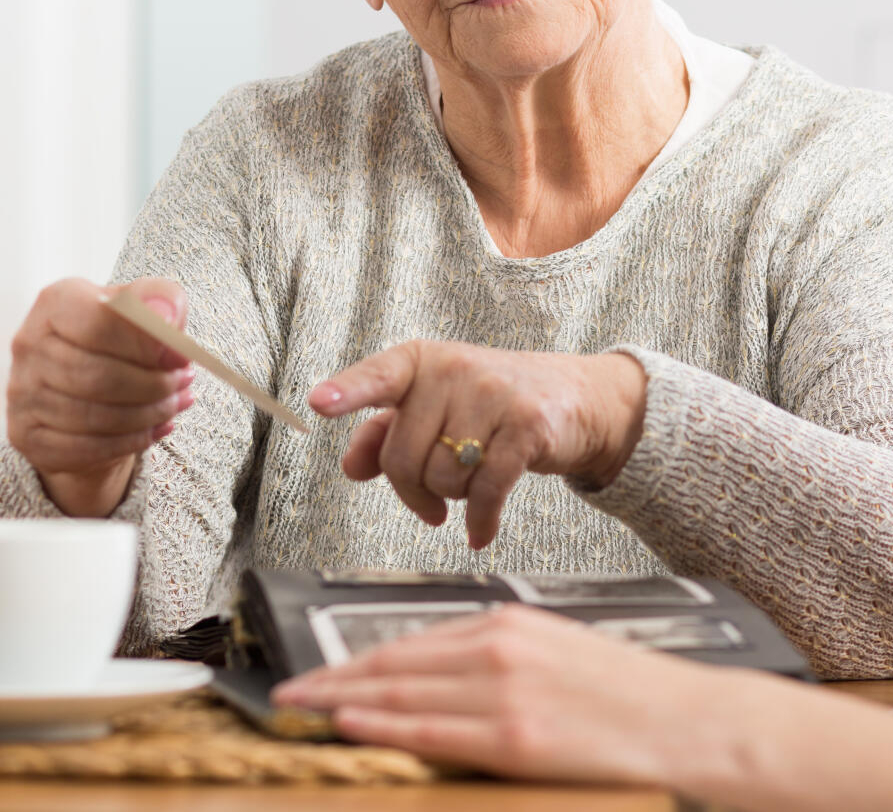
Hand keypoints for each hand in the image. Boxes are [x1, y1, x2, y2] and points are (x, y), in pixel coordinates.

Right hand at [6, 276, 197, 516]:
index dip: (146, 344)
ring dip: (146, 415)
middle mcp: (28, 343)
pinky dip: (129, 442)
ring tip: (174, 405)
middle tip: (184, 385)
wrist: (85, 385)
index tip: (182, 356)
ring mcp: (21, 392)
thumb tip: (168, 321)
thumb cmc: (118, 340)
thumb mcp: (143, 309)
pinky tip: (154, 430)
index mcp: (56, 301)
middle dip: (152, 386)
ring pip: (93, 417)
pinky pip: (84, 448)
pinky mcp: (25, 434)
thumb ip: (160, 302)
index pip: (99, 323)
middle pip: (97, 376)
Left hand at [270, 605, 742, 788]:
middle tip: (285, 692)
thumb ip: (496, 661)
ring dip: (342, 700)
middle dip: (332, 677)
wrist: (693, 722)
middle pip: (393, 662)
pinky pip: (433, 731)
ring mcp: (505, 694)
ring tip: (299, 709)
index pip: (410, 642)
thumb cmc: (630, 696)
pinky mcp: (516, 738)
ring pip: (402, 693)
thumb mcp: (556, 654)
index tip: (317, 671)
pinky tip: (349, 722)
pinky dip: (385, 726)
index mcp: (508, 626)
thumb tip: (441, 682)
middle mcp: (498, 651)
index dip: (355, 659)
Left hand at [308, 342, 645, 547]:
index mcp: (421, 361)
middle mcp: (454, 369)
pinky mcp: (528, 427)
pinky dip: (481, 521)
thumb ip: (386, 431)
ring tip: (470, 483)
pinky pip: (487, 491)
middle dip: (413, 490)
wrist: (575, 398)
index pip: (377, 377)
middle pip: (403, 456)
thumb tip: (351, 465)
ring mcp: (493, 395)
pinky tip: (480, 532)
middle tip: (431, 499)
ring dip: (452, 497)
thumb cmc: (490, 404)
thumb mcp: (435, 406)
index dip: (346, 392)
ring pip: (443, 478)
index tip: (317, 404)